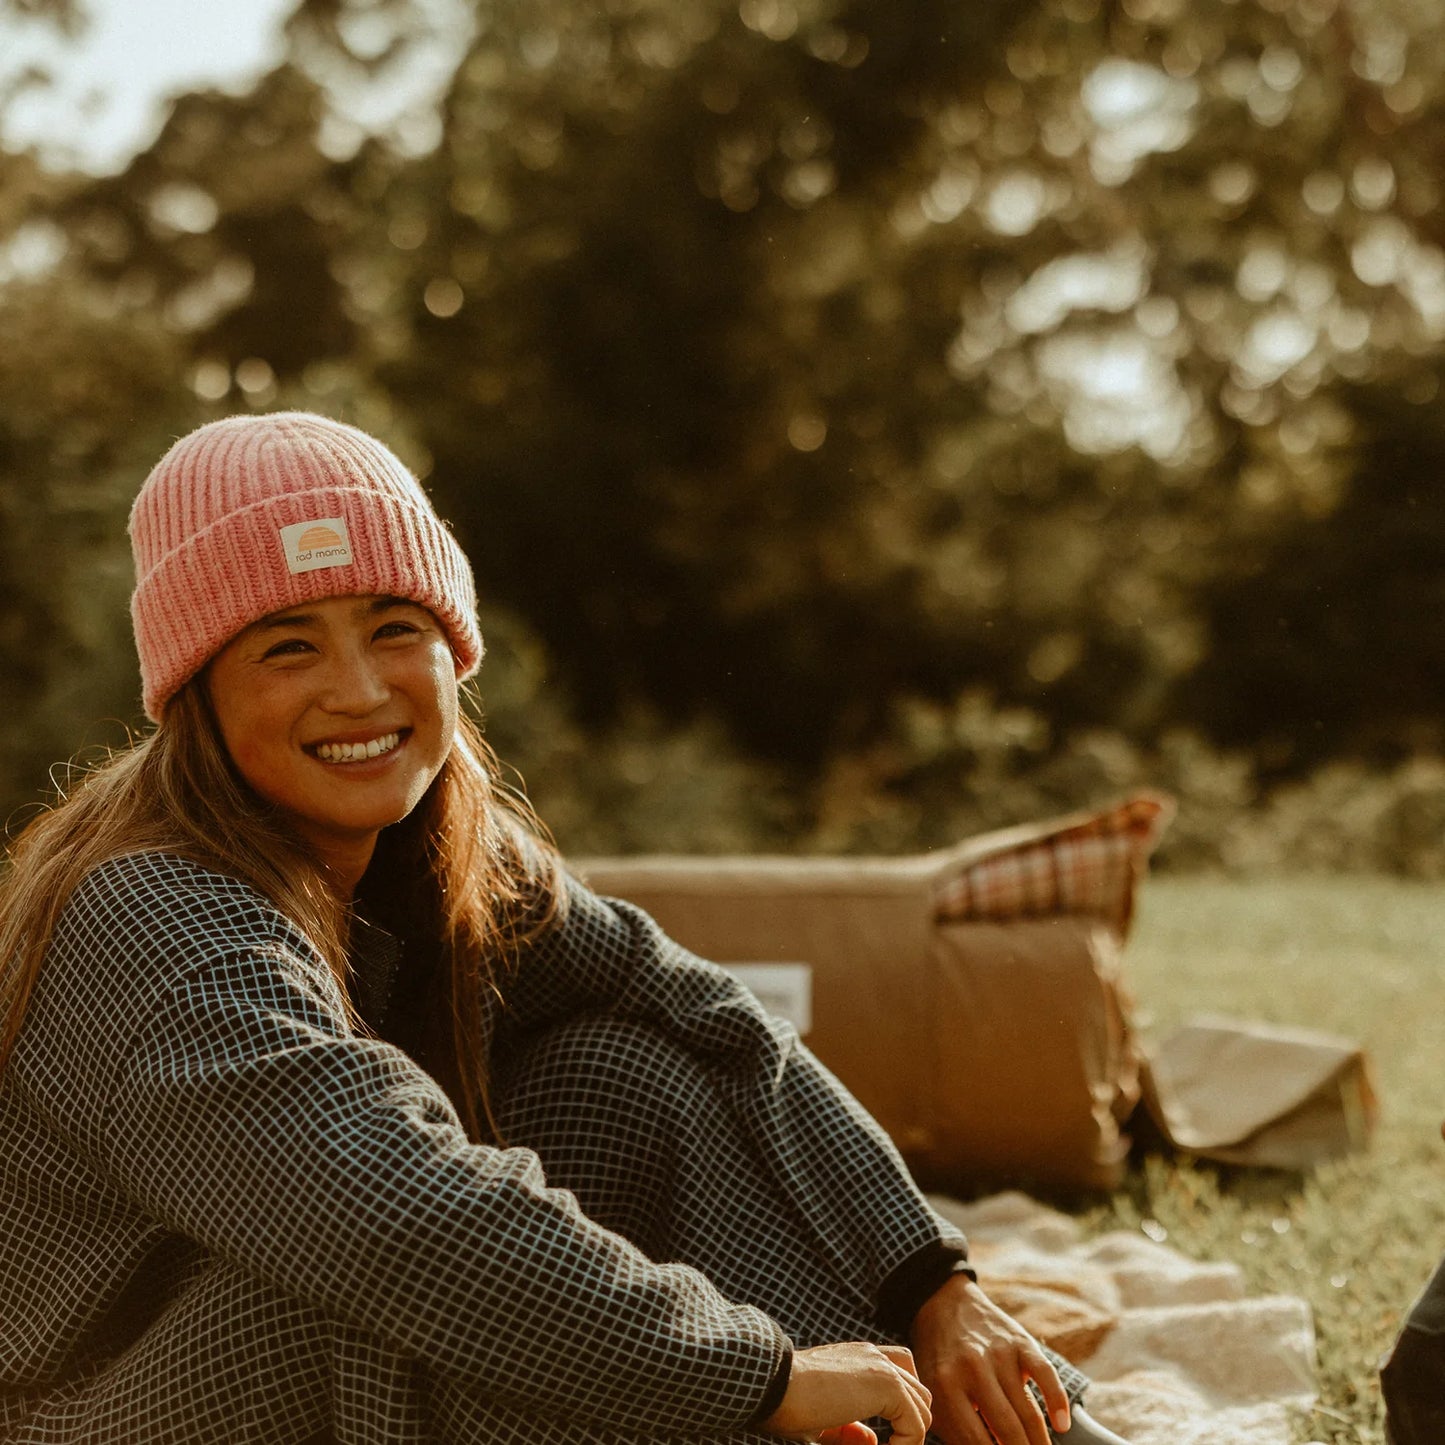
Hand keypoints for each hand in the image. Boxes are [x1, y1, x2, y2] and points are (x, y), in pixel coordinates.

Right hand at [761, 1341, 931, 1444]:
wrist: (773, 1384)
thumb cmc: (785, 1402)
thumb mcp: (822, 1421)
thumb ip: (848, 1430)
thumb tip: (872, 1442)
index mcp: (858, 1358)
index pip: (899, 1379)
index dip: (899, 1413)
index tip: (874, 1442)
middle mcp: (874, 1356)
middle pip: (917, 1391)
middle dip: (910, 1424)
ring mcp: (882, 1367)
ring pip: (922, 1406)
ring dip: (911, 1436)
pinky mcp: (887, 1384)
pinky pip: (916, 1424)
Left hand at [910, 1274, 1070, 1444]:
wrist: (942, 1303)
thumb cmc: (939, 1359)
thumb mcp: (933, 1392)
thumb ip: (955, 1427)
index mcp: (945, 1387)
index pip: (976, 1442)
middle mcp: (973, 1369)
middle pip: (1008, 1429)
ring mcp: (999, 1353)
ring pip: (1028, 1410)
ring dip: (1040, 1441)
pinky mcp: (1020, 1340)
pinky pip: (1045, 1374)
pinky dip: (1057, 1401)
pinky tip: (1062, 1425)